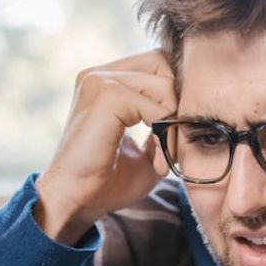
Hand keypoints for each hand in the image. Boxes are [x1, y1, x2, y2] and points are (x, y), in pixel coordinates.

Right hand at [33, 50, 175, 244]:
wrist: (77, 202)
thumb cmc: (107, 181)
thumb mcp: (145, 149)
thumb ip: (163, 124)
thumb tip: (187, 110)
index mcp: (105, 81)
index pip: (157, 63)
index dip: (174, 95)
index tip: (173, 136)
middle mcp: (99, 74)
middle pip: (163, 63)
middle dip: (177, 103)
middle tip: (172, 144)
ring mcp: (100, 81)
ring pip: (164, 85)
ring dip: (172, 126)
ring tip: (164, 158)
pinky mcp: (106, 96)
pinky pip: (156, 107)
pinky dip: (164, 136)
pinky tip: (156, 163)